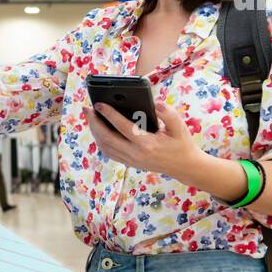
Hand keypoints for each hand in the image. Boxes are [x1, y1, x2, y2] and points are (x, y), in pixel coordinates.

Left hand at [84, 102, 202, 179]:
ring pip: (105, 146)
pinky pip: (109, 152)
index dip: (109, 114)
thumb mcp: (180, 127)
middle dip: (94, 122)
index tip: (98, 104)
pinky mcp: (129, 163)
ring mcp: (130, 160)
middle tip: (86, 108)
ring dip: (94, 131)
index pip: (122, 127)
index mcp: (147, 144)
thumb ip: (169, 114)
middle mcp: (135, 154)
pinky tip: (97, 129)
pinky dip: (100, 140)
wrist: (185, 167)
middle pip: (107, 138)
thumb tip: (155, 104)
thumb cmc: (181, 143)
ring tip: (90, 116)